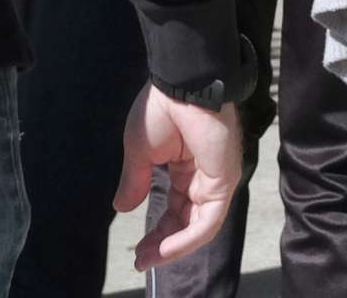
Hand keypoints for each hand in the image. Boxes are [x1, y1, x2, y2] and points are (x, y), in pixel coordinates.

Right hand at [114, 86, 243, 271]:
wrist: (179, 85)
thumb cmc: (160, 109)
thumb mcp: (139, 152)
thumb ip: (135, 182)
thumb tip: (122, 208)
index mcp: (185, 165)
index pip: (174, 207)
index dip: (156, 231)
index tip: (137, 251)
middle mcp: (203, 176)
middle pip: (186, 220)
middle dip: (162, 244)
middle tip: (141, 261)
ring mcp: (216, 179)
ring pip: (198, 226)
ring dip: (173, 248)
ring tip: (148, 260)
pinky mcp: (224, 181)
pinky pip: (207, 220)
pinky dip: (187, 239)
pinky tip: (165, 250)